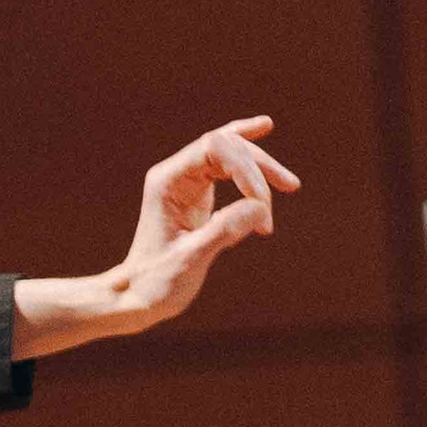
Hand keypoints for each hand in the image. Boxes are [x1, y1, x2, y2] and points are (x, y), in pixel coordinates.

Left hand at [11, 116, 298, 357]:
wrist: (136, 296)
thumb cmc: (156, 283)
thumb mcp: (190, 260)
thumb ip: (222, 231)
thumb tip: (259, 207)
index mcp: (167, 182)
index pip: (214, 149)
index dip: (246, 168)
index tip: (262, 205)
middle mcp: (174, 174)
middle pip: (225, 146)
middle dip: (258, 165)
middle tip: (289, 187)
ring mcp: (185, 181)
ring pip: (229, 154)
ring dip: (260, 166)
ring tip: (290, 185)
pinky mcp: (196, 192)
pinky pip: (226, 164)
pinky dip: (247, 158)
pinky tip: (263, 129)